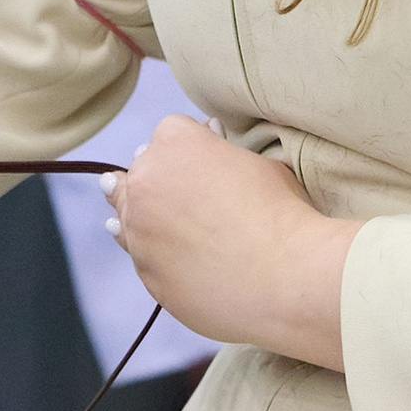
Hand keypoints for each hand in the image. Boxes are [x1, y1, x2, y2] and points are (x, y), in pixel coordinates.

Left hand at [100, 115, 358, 371]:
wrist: (285, 279)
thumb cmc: (283, 215)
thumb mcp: (261, 164)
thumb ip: (224, 150)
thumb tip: (212, 135)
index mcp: (175, 143)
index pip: (171, 131)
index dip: (190, 144)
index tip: (204, 158)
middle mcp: (145, 181)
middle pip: (140, 168)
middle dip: (156, 173)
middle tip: (174, 186)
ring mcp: (139, 229)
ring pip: (125, 210)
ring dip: (134, 207)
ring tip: (128, 201)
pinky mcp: (144, 270)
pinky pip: (136, 251)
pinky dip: (143, 245)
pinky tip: (143, 242)